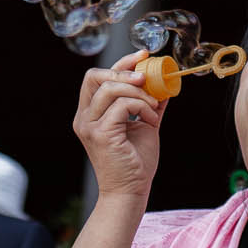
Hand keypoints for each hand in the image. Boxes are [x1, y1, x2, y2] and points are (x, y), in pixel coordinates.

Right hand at [73, 50, 165, 200]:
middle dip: (123, 72)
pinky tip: (152, 120)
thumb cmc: (136, 162)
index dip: (120, 63)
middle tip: (146, 79)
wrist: (132, 191)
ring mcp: (89, 126)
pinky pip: (121, 105)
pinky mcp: (101, 134)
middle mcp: (84, 117)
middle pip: (94, 76)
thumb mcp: (145, 124)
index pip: (97, 77)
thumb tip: (163, 82)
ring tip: (153, 108)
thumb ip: (149, 102)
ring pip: (110, 89)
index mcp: (90, 113)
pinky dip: (141, 107)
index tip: (143, 56)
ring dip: (138, 93)